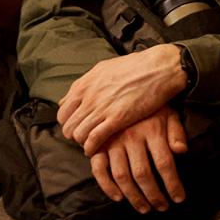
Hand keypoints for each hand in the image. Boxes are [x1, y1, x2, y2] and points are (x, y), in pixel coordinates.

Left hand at [58, 45, 185, 155]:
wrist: (156, 69)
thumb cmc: (132, 68)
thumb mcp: (101, 71)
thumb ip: (84, 86)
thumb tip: (68, 99)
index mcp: (83, 85)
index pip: (63, 113)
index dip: (69, 124)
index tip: (79, 128)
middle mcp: (87, 97)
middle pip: (68, 126)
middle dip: (74, 136)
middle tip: (85, 140)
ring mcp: (101, 108)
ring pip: (78, 134)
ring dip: (83, 143)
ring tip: (92, 146)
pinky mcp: (117, 118)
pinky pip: (94, 138)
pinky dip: (92, 147)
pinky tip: (97, 150)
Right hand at [87, 106, 187, 213]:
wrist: (123, 86)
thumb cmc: (151, 105)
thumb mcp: (169, 113)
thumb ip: (176, 132)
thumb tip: (182, 150)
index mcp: (151, 129)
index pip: (165, 164)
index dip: (173, 185)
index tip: (179, 199)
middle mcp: (131, 136)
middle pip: (143, 174)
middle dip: (154, 196)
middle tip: (162, 207)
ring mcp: (112, 141)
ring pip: (122, 175)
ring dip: (134, 196)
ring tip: (144, 208)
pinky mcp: (99, 144)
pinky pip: (99, 168)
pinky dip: (107, 185)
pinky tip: (118, 197)